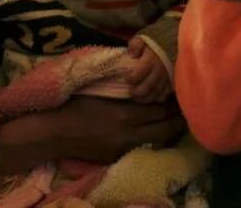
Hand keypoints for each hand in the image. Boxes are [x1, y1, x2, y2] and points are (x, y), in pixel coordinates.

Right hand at [0, 96, 185, 175]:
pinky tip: (149, 130)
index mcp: (124, 115)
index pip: (158, 110)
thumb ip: (123, 92)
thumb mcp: (100, 92)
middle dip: (177, 119)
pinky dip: (147, 137)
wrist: (55, 132)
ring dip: (165, 130)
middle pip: (164, 129)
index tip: (179, 93)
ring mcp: (124, 148)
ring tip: (173, 119)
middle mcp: (129, 134)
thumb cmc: (74, 105)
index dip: (172, 103)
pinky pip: (139, 146)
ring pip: (155, 140)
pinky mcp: (116, 156)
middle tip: (184, 108)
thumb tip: (142, 85)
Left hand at [127, 37, 171, 102]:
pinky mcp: (174, 79)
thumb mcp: (145, 37)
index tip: (126, 80)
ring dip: (147, 98)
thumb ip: (135, 45)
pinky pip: (167, 93)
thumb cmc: (160, 37)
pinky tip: (153, 97)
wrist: (180, 39)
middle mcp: (159, 70)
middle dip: (137, 93)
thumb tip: (130, 55)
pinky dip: (159, 97)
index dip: (131, 79)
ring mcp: (168, 76)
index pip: (138, 74)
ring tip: (139, 99)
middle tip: (131, 93)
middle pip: (147, 87)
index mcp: (150, 60)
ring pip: (156, 92)